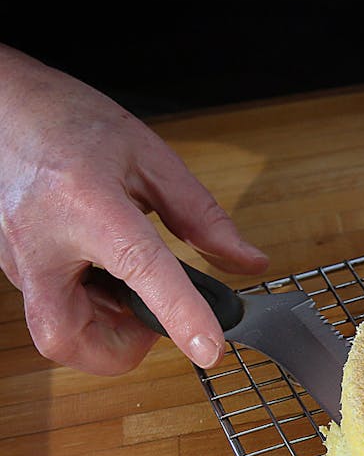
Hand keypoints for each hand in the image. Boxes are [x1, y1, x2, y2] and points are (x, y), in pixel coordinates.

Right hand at [0, 47, 268, 373]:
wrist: (1, 106)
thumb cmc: (69, 122)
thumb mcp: (150, 158)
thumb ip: (202, 216)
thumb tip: (246, 262)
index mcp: (87, 204)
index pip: (140, 269)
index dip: (178, 315)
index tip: (209, 349)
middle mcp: (41, 242)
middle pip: (69, 338)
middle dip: (122, 348)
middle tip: (155, 316)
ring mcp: (18, 261)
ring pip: (58, 332)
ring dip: (107, 326)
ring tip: (130, 282)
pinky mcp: (12, 269)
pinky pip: (54, 309)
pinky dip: (89, 308)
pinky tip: (104, 271)